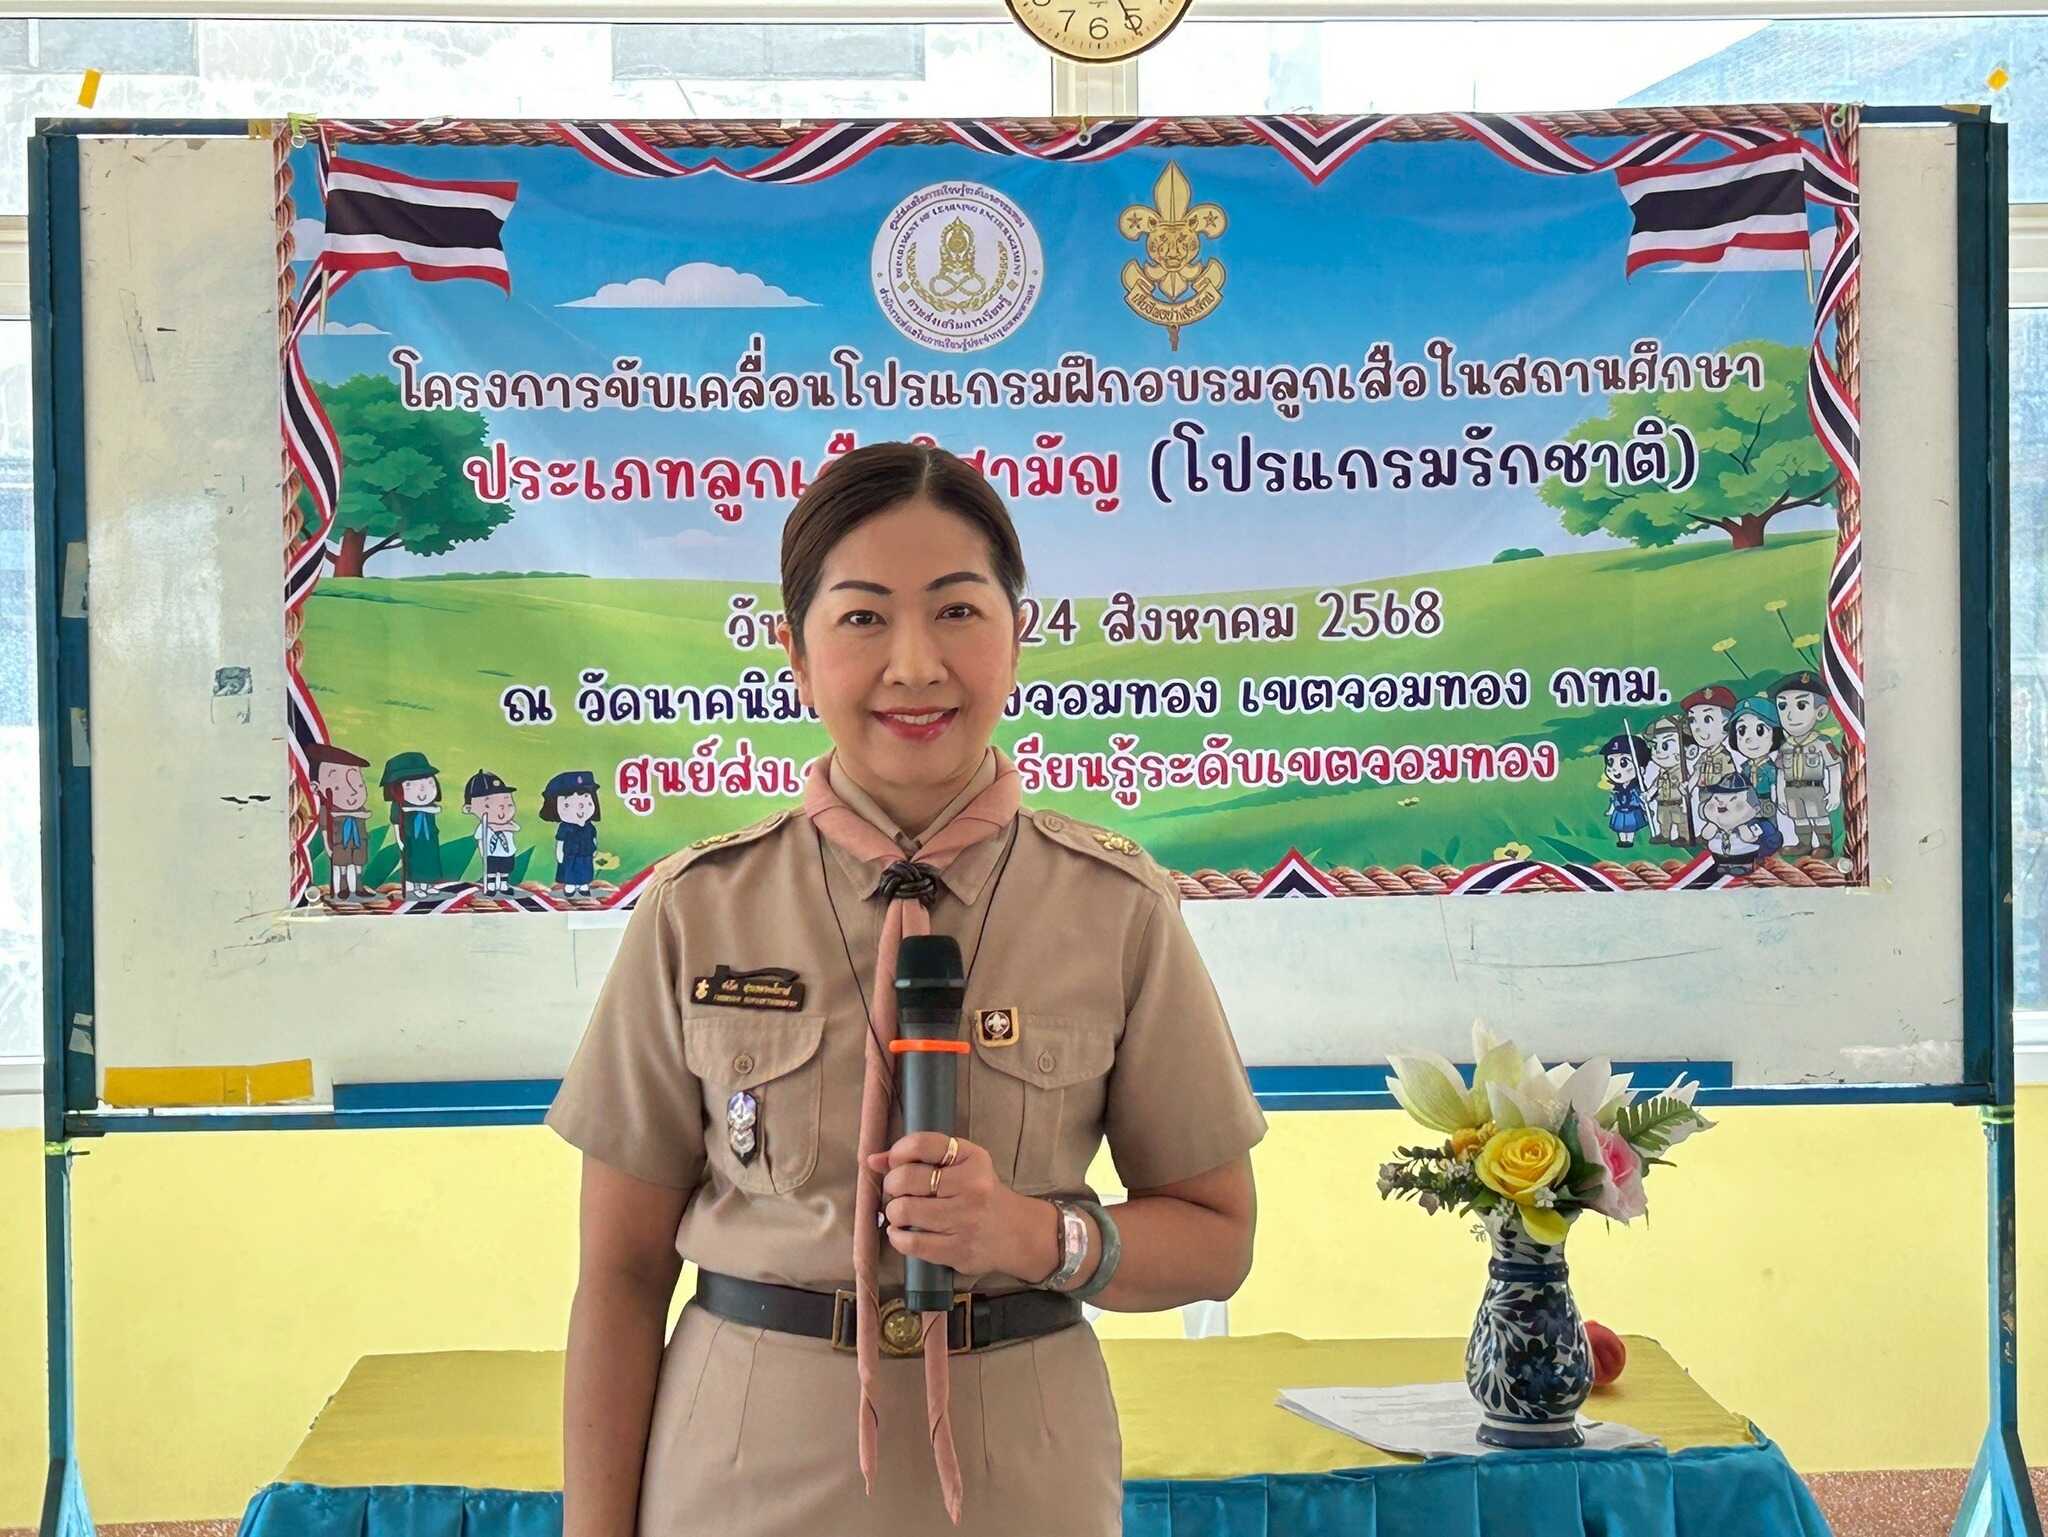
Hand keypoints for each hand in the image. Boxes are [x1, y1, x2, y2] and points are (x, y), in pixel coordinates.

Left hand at [865, 1132, 1047, 1281]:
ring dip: (894, 1212)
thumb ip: (918, 1157)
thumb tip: (873, 1160)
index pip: (922, 1144)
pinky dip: (897, 1237)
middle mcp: (971, 1186)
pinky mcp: (958, 1249)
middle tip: (899, 1191)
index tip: (894, 1161)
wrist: (1016, 1232)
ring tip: (903, 1212)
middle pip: (906, 1179)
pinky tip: (902, 1232)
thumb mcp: (961, 1165)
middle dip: (892, 1185)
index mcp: (972, 1158)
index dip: (898, 1152)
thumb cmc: (980, 1193)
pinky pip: (911, 1242)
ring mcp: (965, 1220)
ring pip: (904, 1211)